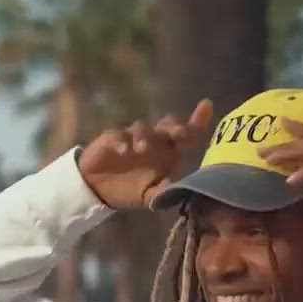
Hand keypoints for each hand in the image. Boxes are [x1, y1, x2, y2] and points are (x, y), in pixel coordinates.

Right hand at [77, 99, 215, 210]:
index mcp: (167, 152)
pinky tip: (123, 150)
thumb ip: (165, 192)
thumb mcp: (149, 197)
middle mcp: (153, 141)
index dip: (197, 120)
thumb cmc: (128, 190)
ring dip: (145, 136)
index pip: (186, 134)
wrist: (96, 191)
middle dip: (174, 126)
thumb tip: (180, 190)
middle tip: (178, 134)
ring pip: (142, 127)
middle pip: (167, 125)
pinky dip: (121, 141)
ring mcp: (132, 137)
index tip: (206, 105)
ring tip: (142, 149)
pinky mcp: (111, 139)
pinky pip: (117, 135)